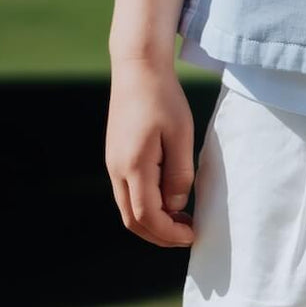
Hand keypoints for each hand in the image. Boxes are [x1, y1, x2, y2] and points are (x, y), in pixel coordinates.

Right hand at [104, 57, 197, 246]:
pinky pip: (127, 194)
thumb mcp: (181, 135)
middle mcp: (117, 170)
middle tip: (188, 235)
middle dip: (160, 235)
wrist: (137, 70)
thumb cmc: (164, 99)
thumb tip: (177, 206)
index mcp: (134, 166)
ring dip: (152, 222)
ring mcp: (112, 165)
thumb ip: (179, 174)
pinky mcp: (115, 158)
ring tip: (182, 220)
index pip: (148, 216)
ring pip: (128, 209)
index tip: (192, 236)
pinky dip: (146, 207)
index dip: (169, 233)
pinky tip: (168, 200)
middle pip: (133, 220)